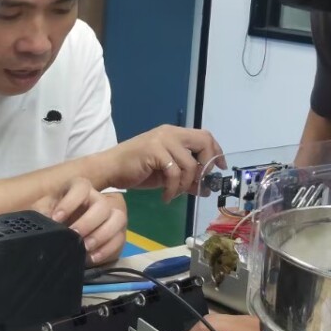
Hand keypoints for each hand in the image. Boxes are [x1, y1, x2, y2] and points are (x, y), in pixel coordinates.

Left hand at [37, 177, 126, 264]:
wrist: (63, 239)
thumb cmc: (53, 220)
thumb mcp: (43, 214)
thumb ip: (43, 213)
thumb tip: (44, 221)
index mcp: (79, 190)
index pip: (81, 187)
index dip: (70, 202)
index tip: (56, 218)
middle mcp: (98, 199)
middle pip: (102, 204)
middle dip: (88, 222)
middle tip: (74, 235)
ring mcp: (112, 216)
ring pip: (118, 218)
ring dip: (102, 234)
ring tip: (86, 247)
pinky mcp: (118, 234)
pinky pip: (120, 239)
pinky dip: (107, 249)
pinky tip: (92, 257)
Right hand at [98, 126, 224, 202]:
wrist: (110, 169)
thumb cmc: (137, 170)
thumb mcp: (166, 174)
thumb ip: (187, 177)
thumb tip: (207, 189)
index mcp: (175, 134)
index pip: (205, 136)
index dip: (216, 152)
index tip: (219, 169)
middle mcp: (170, 133)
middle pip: (203, 142)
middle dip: (207, 165)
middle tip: (201, 183)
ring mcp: (162, 141)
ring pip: (189, 164)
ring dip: (186, 185)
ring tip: (175, 194)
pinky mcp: (154, 151)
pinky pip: (174, 173)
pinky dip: (173, 189)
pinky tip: (166, 197)